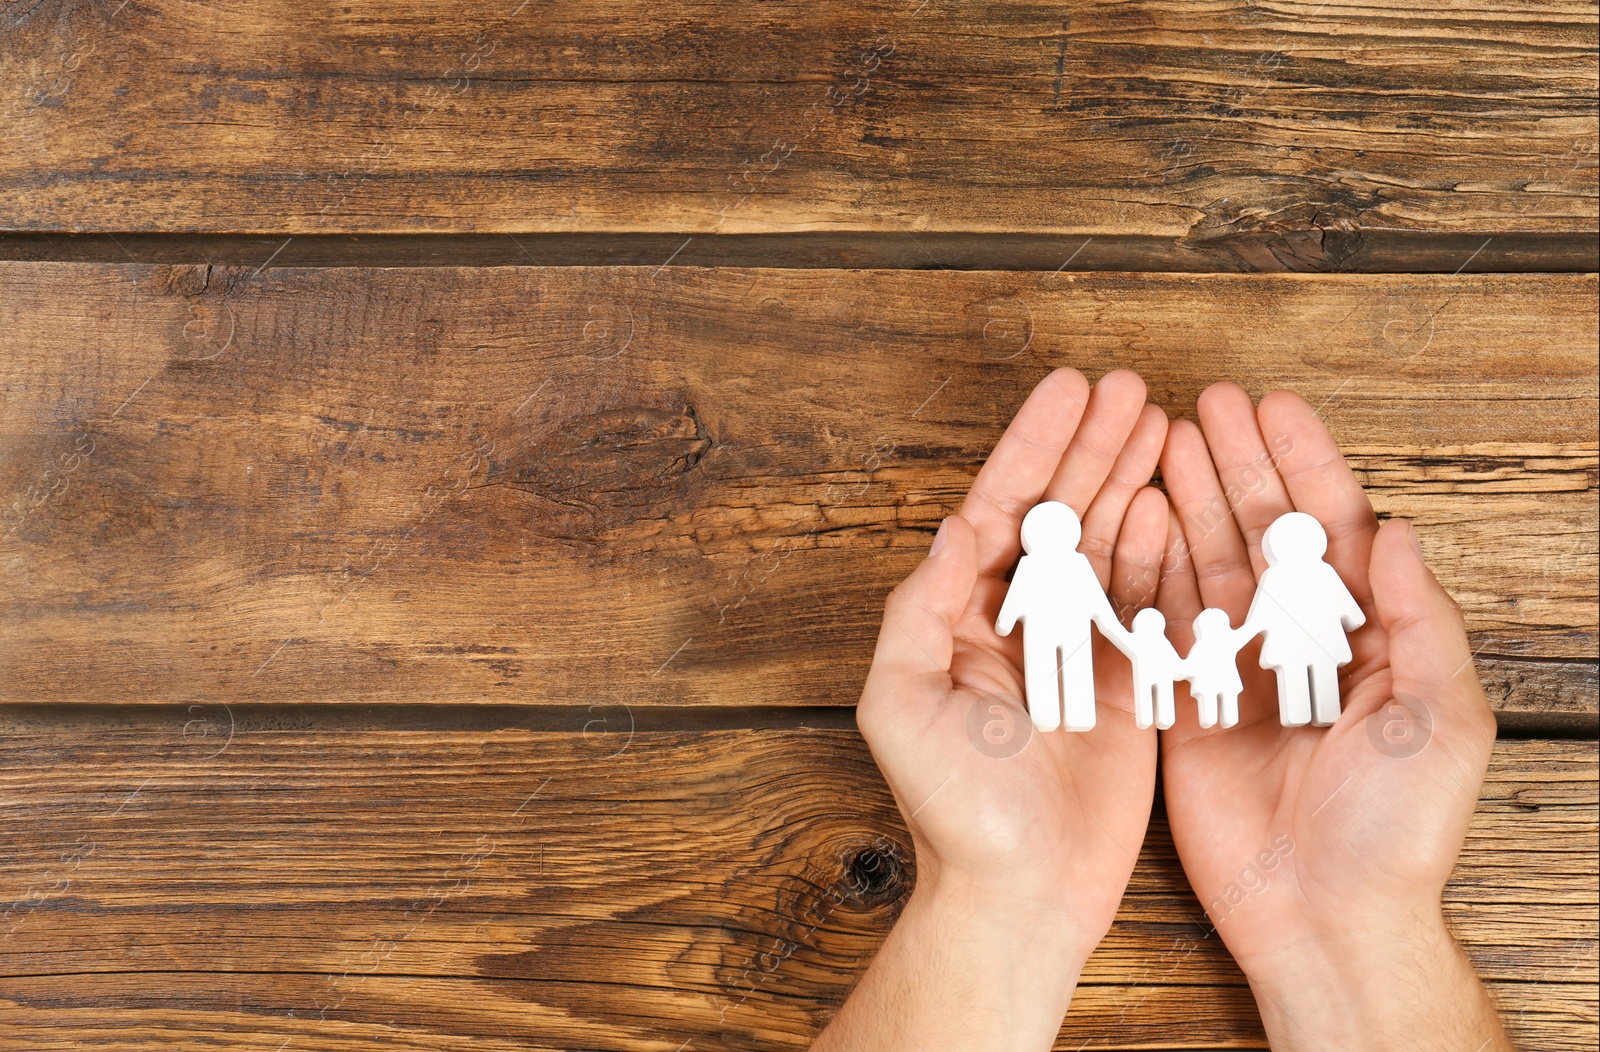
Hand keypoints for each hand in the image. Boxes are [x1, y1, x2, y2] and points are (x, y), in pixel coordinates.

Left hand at [814, 368, 1169, 1049]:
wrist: (1020, 891)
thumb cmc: (951, 806)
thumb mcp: (904, 703)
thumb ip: (919, 611)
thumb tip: (950, 529)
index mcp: (959, 616)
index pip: (999, 509)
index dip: (1034, 447)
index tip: (1069, 390)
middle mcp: (1017, 620)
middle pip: (1058, 511)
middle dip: (1090, 446)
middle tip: (1127, 387)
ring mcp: (1074, 645)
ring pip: (1105, 542)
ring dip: (1129, 480)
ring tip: (1158, 421)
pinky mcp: (1124, 680)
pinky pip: (1145, 598)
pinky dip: (1159, 548)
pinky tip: (1173, 500)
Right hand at [1156, 383, 1508, 1049]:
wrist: (1322, 914)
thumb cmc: (1397, 826)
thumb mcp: (1441, 715)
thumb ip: (1422, 619)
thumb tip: (1399, 530)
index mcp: (1366, 635)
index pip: (1332, 528)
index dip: (1303, 462)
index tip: (1271, 405)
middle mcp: (1298, 640)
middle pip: (1261, 530)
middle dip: (1234, 463)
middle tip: (1202, 402)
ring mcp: (1237, 668)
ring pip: (1206, 562)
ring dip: (1187, 497)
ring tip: (1161, 438)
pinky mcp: (1184, 702)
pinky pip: (1160, 621)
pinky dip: (1146, 567)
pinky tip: (1134, 517)